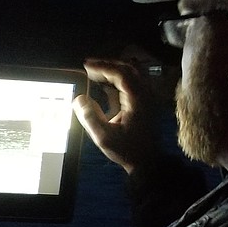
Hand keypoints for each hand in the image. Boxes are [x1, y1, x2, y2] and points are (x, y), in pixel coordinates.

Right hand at [71, 58, 161, 174]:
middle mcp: (146, 95)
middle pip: (128, 69)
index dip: (102, 67)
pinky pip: (133, 82)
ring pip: (132, 73)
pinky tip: (104, 85)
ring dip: (113, 70)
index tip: (86, 66)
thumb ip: (89, 117)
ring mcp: (148, 98)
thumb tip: (79, 99)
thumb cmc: (127, 150)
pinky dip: (118, 79)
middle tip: (88, 66)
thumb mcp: (103, 137)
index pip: (121, 74)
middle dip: (107, 64)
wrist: (148, 161)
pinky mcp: (146, 102)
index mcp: (138, 101)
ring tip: (94, 73)